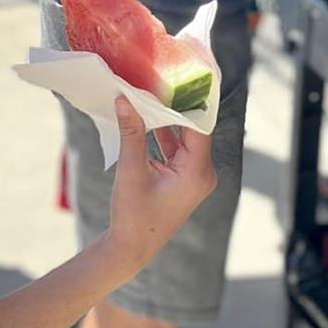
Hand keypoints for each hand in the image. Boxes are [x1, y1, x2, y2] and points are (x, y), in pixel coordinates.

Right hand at [104, 97, 216, 270]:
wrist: (131, 249)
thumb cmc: (133, 215)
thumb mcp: (131, 170)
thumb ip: (131, 132)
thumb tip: (125, 99)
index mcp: (198, 171)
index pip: (199, 125)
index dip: (188, 101)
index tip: (176, 78)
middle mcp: (202, 173)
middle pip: (193, 129)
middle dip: (174, 107)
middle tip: (158, 82)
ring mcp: (194, 177)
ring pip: (184, 139)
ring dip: (166, 121)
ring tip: (149, 96)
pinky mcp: (183, 180)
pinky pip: (177, 150)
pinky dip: (163, 137)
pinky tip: (146, 119)